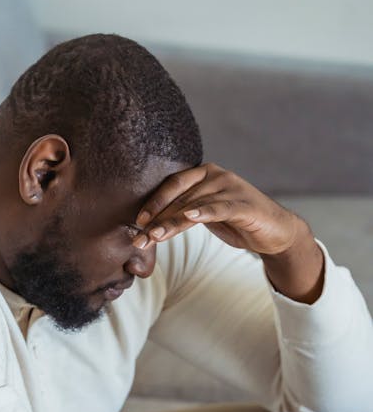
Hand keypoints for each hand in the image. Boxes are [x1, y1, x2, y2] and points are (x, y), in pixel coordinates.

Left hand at [132, 162, 299, 254]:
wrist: (274, 232)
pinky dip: (204, 212)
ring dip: (171, 223)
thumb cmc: (236, 223)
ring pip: (194, 205)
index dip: (154, 202)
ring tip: (154, 236)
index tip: (137, 221)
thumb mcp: (205, 215)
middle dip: (157, 218)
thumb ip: (183, 212)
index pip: (172, 185)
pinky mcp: (244, 204)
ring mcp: (230, 187)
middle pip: (179, 197)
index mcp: (204, 174)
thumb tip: (150, 223)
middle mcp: (215, 175)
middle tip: (140, 237)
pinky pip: (219, 208)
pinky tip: (189, 218)